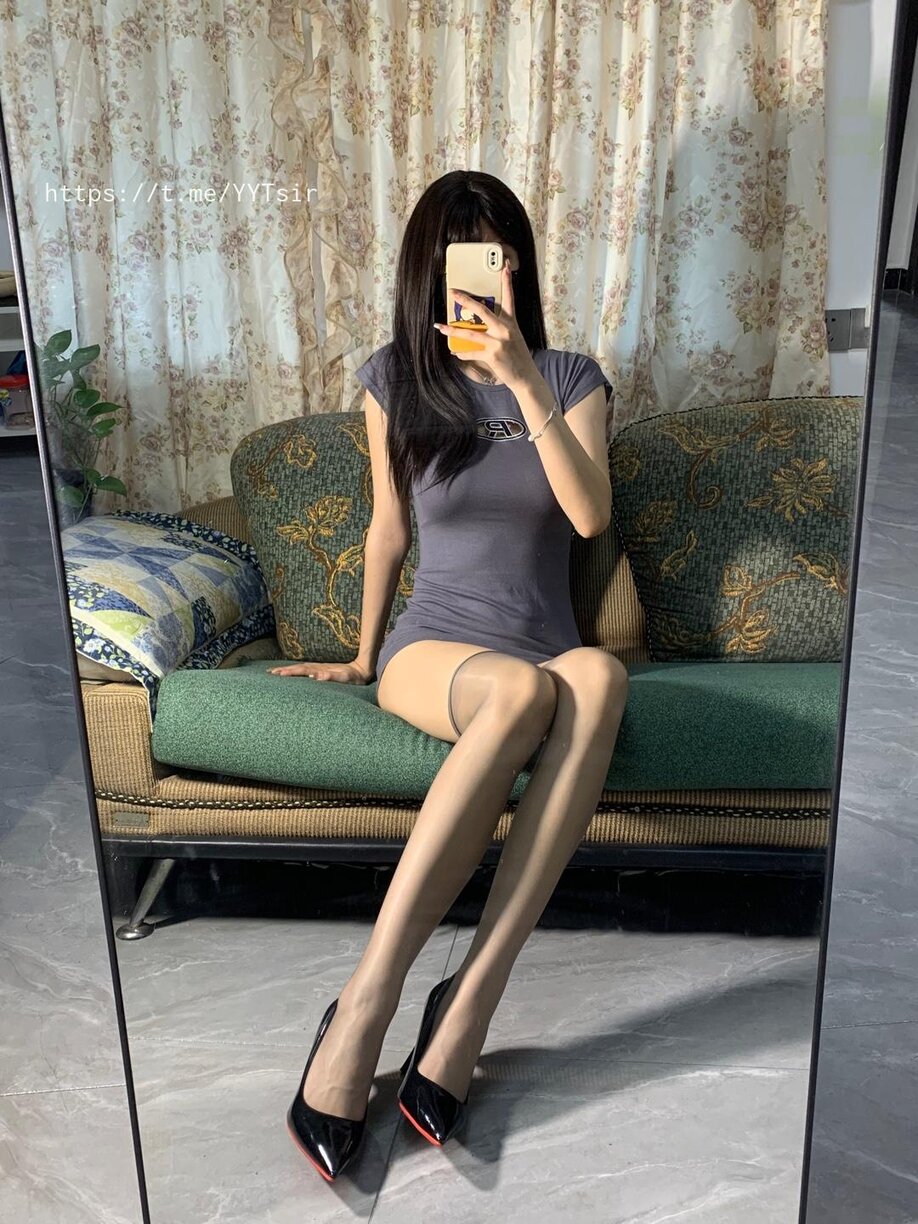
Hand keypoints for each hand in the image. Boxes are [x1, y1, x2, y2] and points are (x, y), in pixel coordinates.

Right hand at [267, 660, 373, 683]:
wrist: (362, 669)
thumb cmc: (354, 676)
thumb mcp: (345, 677)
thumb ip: (332, 676)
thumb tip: (317, 676)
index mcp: (319, 669)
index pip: (300, 670)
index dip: (289, 672)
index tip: (277, 674)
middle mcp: (317, 668)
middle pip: (297, 668)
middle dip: (283, 670)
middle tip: (269, 673)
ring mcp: (318, 669)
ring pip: (299, 668)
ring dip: (286, 670)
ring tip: (273, 672)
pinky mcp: (320, 671)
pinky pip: (304, 671)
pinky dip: (294, 671)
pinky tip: (288, 673)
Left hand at [435, 262, 537, 388]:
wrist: (525, 376)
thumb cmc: (518, 357)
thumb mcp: (513, 338)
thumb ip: (500, 329)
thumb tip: (482, 325)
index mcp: (511, 323)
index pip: (510, 298)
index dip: (507, 282)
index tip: (505, 267)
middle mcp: (505, 330)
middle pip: (482, 310)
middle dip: (465, 300)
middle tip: (452, 293)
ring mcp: (498, 342)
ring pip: (471, 333)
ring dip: (453, 330)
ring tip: (440, 327)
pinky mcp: (493, 355)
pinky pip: (473, 352)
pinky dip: (463, 353)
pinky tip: (456, 353)